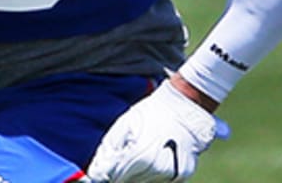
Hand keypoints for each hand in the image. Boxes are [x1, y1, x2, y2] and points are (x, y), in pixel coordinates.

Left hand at [87, 80, 227, 181]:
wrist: (185, 108)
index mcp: (140, 156)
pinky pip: (160, 182)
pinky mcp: (181, 176)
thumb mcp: (124, 125)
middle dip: (120, 174)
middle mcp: (156, 169)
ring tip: (140, 156)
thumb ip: (108, 151)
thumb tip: (96, 172)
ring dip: (136, 176)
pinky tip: (153, 161)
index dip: (105, 173)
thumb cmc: (152, 113)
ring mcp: (171, 175)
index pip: (113, 177)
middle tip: (124, 158)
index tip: (103, 170)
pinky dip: (152, 175)